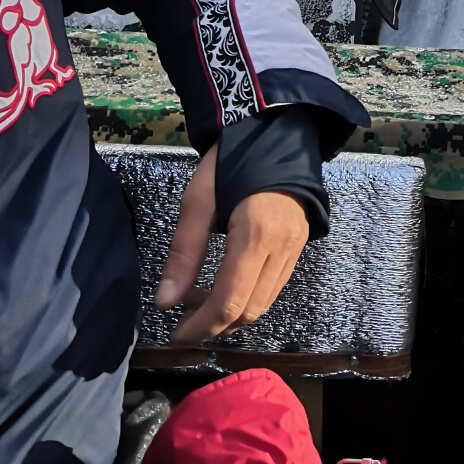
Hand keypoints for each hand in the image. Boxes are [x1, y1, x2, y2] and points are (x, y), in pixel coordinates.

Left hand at [154, 146, 309, 342]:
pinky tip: (226, 285)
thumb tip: (164, 302)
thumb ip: (183, 253)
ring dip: (231, 314)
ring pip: (264, 304)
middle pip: (249, 311)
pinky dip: (249, 298)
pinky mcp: (299, 245)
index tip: (175, 333)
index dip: (200, 326)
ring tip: (199, 302)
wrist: (274, 130)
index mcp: (255, 235)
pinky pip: (274, 287)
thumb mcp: (198, 200)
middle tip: (183, 321)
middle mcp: (282, 247)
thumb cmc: (230, 160)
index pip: (229, 301)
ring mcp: (296, 247)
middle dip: (214, 325)